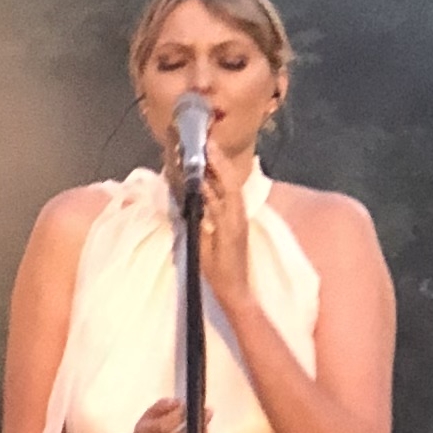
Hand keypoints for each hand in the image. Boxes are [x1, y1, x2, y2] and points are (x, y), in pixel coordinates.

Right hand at [193, 154, 258, 313]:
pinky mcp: (234, 224)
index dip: (219, 165)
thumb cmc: (218, 273)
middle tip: (207, 143)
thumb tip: (194, 198)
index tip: (208, 147)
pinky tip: (206, 179)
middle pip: (231, 182)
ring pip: (230, 189)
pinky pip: (226, 199)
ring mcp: (237, 219)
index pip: (228, 185)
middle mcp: (238, 215)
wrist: (235, 289)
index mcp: (231, 220)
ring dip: (218, 171)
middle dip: (220, 161)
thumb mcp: (204, 248)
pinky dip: (217, 185)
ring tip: (205, 155)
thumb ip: (199, 222)